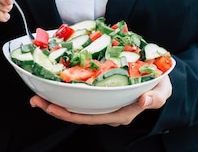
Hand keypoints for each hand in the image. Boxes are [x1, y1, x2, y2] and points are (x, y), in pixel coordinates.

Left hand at [29, 77, 171, 125]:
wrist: (161, 80)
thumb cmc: (161, 86)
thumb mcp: (162, 91)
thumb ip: (154, 97)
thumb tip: (143, 100)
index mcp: (120, 113)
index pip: (90, 117)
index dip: (70, 115)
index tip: (53, 108)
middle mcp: (108, 110)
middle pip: (77, 113)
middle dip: (55, 108)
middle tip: (35, 100)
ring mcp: (103, 103)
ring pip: (75, 105)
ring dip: (56, 100)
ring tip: (37, 94)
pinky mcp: (100, 93)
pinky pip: (80, 95)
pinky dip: (66, 90)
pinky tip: (54, 84)